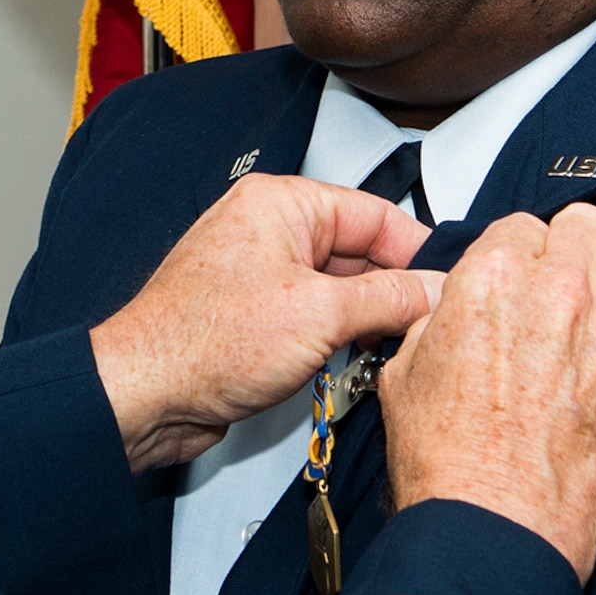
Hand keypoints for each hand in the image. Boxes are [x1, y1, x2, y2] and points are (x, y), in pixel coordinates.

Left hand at [90, 173, 438, 472]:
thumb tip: (434, 289)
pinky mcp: (253, 314)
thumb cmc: (204, 341)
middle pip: (358, 250)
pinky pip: (313, 314)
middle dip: (394, 288)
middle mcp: (268, 228)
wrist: (144, 391)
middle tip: (431, 323)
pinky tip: (354, 360)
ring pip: (338, 286)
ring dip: (366, 317)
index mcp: (281, 203)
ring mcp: (259, 272)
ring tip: (394, 346)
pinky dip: (338, 335)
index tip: (451, 283)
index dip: (417, 249)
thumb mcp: (320, 315)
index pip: (374, 212)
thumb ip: (388, 299)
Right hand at [379, 204, 595, 582]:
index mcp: (493, 277)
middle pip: (588, 221)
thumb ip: (436, 323)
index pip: (521, 225)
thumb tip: (452, 311)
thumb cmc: (453, 463)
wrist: (496, 526)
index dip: (520, 254)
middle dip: (578, 247)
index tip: (523, 281)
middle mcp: (562, 288)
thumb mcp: (408, 372)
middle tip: (571, 284)